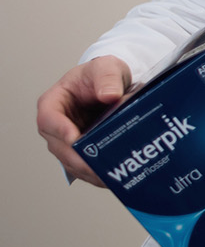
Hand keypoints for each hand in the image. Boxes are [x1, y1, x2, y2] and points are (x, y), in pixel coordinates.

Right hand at [37, 57, 132, 185]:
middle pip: (59, 146)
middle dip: (77, 158)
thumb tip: (109, 95)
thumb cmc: (101, 74)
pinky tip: (110, 178)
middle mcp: (56, 125)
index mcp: (53, 103)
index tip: (75, 139)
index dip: (60, 130)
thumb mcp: (106, 68)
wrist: (112, 84)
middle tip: (95, 167)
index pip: (49, 119)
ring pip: (71, 161)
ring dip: (87, 171)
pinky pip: (84, 165)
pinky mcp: (81, 150)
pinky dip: (95, 173)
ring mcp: (67, 140)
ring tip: (106, 176)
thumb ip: (107, 78)